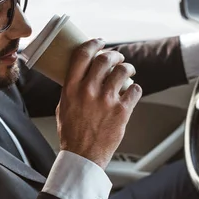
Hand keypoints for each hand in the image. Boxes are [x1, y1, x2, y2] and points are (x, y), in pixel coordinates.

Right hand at [56, 39, 142, 169]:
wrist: (83, 156)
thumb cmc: (72, 133)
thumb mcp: (63, 106)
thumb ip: (72, 90)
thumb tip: (82, 77)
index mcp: (71, 88)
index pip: (82, 55)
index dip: (93, 43)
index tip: (100, 42)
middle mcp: (88, 91)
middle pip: (105, 59)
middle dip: (114, 55)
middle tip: (118, 57)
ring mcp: (106, 100)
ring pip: (122, 71)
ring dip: (128, 68)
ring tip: (129, 70)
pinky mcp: (121, 111)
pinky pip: (135, 90)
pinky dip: (135, 88)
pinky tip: (133, 90)